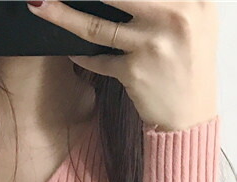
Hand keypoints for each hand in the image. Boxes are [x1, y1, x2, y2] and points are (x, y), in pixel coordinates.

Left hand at [26, 0, 218, 130]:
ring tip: (40, 5)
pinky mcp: (134, 72)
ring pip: (96, 25)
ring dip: (62, 15)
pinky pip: (96, 59)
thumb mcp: (196, 18)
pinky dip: (80, 55)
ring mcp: (152, 44)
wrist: (190, 114)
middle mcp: (175, 15)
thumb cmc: (189, 64)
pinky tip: (70, 49)